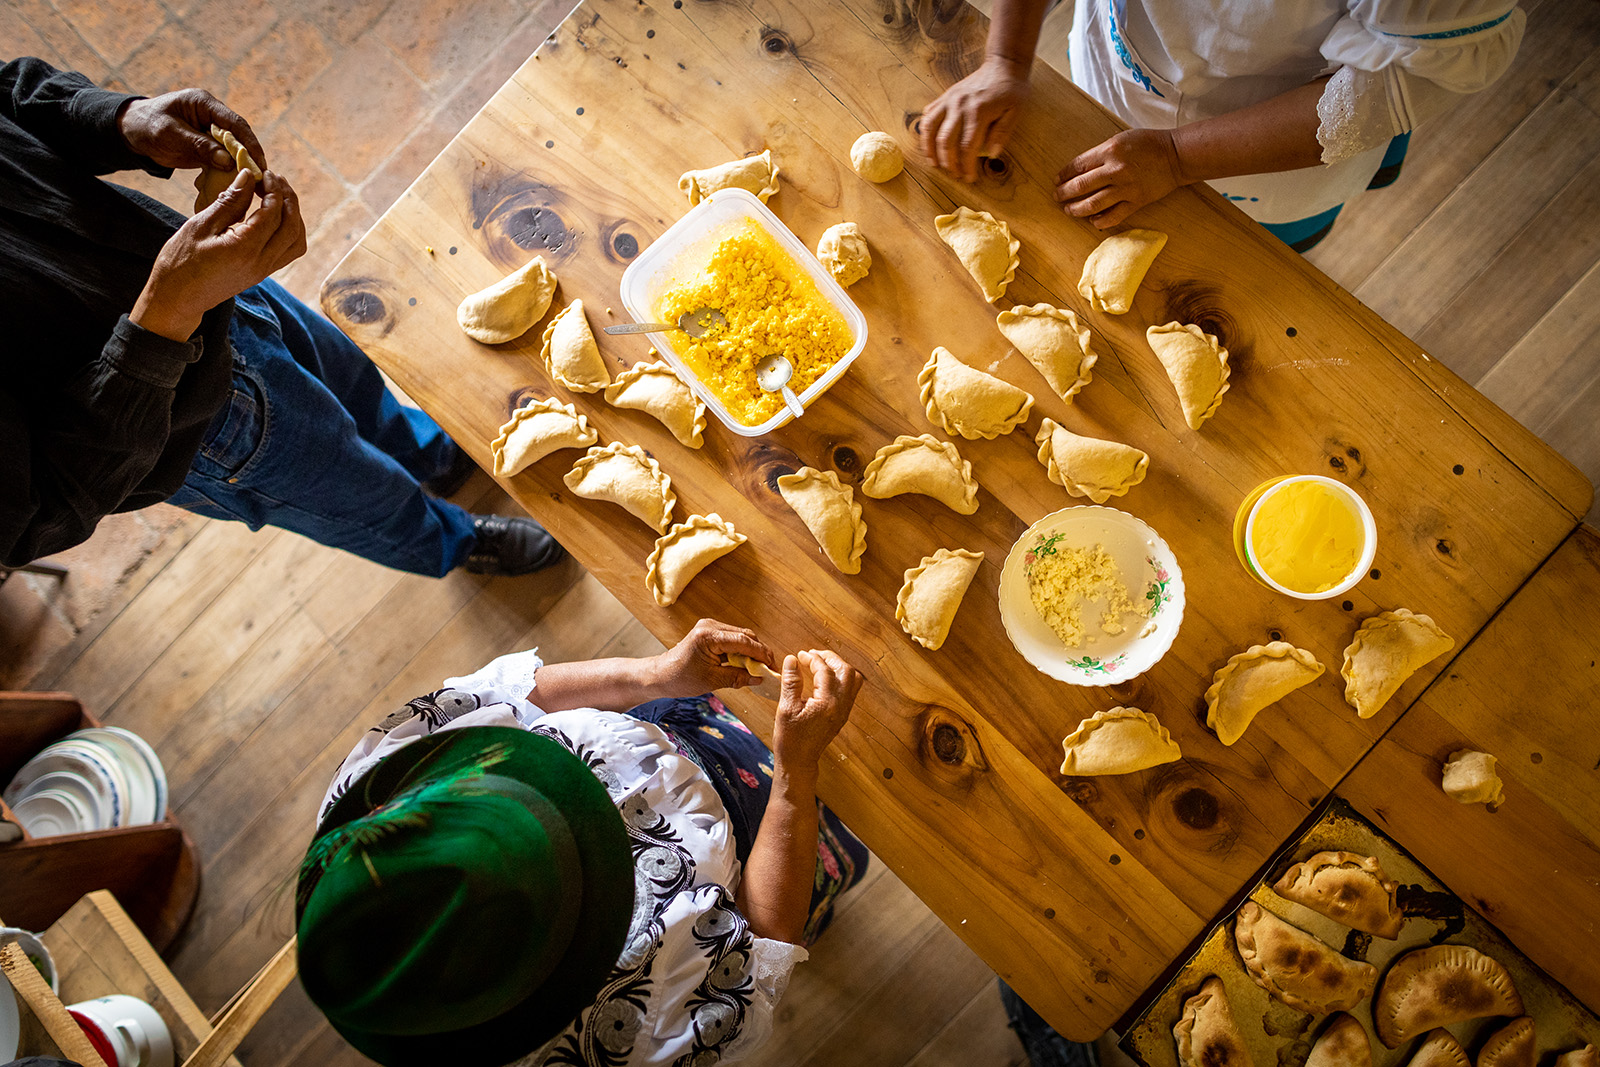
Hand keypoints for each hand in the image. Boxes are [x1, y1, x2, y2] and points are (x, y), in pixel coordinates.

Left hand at [118, 88, 265, 173]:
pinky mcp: (209, 146)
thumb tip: (229, 162)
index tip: (259, 162)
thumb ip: (199, 146)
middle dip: (251, 157)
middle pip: (240, 137)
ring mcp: (212, 131)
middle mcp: (213, 116)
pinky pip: (225, 159)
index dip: (249, 142)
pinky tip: (239, 185)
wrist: (131, 132)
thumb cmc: (147, 126)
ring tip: (257, 185)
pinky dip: (231, 171)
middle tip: (263, 178)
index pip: (235, 122)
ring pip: (235, 149)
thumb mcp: (170, 134)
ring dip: (244, 166)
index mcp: (204, 104)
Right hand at [129, 169, 306, 340]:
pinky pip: (288, 251)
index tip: (263, 172)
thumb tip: (248, 177)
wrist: (176, 298)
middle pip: (293, 226)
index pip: (274, 213)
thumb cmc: (180, 261)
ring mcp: (265, 270)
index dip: (273, 189)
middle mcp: (261, 262)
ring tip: (277, 195)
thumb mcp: (200, 226)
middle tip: (274, 179)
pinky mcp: (262, 273)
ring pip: (297, 241)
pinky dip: (289, 230)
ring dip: (294, 216)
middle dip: (288, 198)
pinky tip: (273, 215)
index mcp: (245, 249)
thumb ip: (228, 202)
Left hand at [650, 618, 777, 698]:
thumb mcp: (712, 681)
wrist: (661, 675)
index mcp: (708, 636)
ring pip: (741, 636)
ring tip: (759, 668)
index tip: (772, 666)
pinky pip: (732, 639)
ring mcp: (709, 627)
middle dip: (759, 652)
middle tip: (768, 668)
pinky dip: (742, 650)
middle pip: (745, 635)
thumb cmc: (680, 678)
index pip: (743, 641)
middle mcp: (710, 626)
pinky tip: (746, 663)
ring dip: (751, 651)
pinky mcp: (710, 632)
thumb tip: (758, 678)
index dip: (761, 654)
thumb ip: (737, 677)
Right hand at [772, 649, 861, 773]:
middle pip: (845, 670)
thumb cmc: (790, 738)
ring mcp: (845, 710)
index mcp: (826, 703)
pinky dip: (841, 677)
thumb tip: (792, 660)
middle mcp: (841, 705)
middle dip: (829, 658)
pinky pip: (851, 689)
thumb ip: (791, 682)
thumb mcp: (786, 708)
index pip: (824, 671)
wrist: (800, 761)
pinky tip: (825, 677)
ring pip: (853, 679)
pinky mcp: (844, 714)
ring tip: (821, 663)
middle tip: (813, 655)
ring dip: (839, 666)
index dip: (812, 659)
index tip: (800, 655)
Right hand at [920, 56, 1031, 181]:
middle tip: (955, 174)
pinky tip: (929, 142)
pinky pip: (929, 114)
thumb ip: (1002, 133)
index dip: (966, 166)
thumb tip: (992, 155)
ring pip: (931, 128)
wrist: (1003, 63)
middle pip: (946, 142)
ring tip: (934, 163)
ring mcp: (950, 99)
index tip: (969, 178)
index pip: (967, 147)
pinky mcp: (945, 96)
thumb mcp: (1015, 111)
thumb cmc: (1012, 89)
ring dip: (930, 149)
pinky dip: (925, 130)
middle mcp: (960, 106)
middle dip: (948, 163)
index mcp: (979, 112)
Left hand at [1054, 128, 1184, 228]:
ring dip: (1076, 209)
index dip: (1064, 174)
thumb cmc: (1148, 144)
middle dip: (1064, 193)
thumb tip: (1080, 169)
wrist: (1176, 156)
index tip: (1057, 180)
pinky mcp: (1136, 201)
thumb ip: (1101, 154)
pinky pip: (1114, 216)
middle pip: (1081, 186)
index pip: (1078, 166)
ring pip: (1093, 204)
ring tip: (1068, 210)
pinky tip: (1092, 221)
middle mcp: (1115, 170)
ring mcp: (1126, 188)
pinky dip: (1100, 221)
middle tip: (1057, 197)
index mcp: (1109, 151)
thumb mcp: (1120, 139)